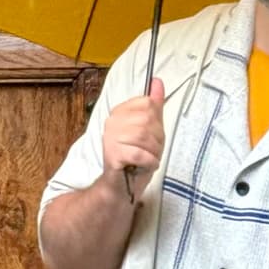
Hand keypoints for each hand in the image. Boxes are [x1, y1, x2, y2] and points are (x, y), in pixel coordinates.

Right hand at [101, 79, 165, 196]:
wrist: (120, 186)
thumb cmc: (137, 158)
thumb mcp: (149, 129)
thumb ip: (154, 105)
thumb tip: (157, 81)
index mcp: (120, 111)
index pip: (148, 103)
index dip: (156, 123)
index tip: (151, 137)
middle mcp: (112, 121)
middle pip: (148, 120)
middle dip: (157, 139)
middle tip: (149, 151)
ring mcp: (110, 137)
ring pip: (145, 136)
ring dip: (154, 152)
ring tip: (147, 159)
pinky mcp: (113, 154)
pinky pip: (141, 154)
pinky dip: (149, 162)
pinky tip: (145, 166)